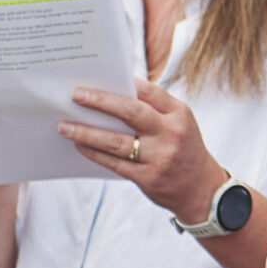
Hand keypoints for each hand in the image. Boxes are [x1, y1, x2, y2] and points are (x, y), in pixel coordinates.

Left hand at [61, 79, 225, 225]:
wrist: (202, 190)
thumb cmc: (184, 149)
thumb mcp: (181, 124)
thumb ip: (155, 110)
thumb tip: (112, 96)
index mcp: (179, 114)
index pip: (149, 91)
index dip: (124, 83)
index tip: (99, 77)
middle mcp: (170, 133)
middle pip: (130, 111)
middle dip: (99, 101)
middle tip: (75, 95)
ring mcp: (159, 157)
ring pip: (116, 141)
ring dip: (86, 132)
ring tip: (65, 126)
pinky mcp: (148, 178)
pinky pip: (114, 163)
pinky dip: (94, 153)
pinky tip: (79, 146)